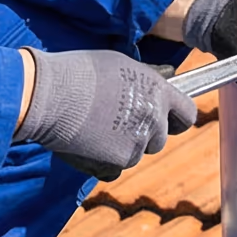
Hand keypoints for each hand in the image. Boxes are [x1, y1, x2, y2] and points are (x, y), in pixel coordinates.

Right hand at [15, 48, 197, 180]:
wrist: (49, 95)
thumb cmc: (79, 73)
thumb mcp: (119, 66)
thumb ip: (143, 83)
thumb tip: (155, 88)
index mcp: (158, 92)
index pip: (187, 115)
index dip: (176, 119)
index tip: (168, 121)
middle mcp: (153, 120)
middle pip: (159, 139)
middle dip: (143, 134)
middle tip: (115, 121)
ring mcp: (135, 144)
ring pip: (134, 155)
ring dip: (119, 147)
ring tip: (92, 127)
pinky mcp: (115, 164)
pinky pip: (114, 170)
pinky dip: (101, 162)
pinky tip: (84, 143)